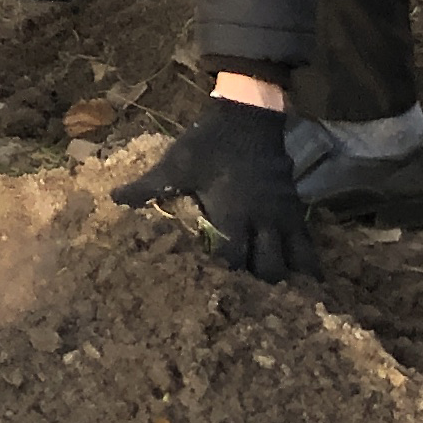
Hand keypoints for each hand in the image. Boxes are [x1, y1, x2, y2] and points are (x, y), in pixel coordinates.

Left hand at [112, 98, 318, 282]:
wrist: (248, 117)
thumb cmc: (209, 144)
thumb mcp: (176, 165)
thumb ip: (148, 187)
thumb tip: (113, 199)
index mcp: (233, 214)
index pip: (232, 260)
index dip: (224, 280)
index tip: (211, 295)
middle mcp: (264, 221)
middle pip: (270, 269)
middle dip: (260, 289)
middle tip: (247, 305)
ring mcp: (285, 217)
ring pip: (299, 262)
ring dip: (289, 280)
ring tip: (281, 302)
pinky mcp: (297, 210)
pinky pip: (310, 245)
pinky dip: (308, 265)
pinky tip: (306, 283)